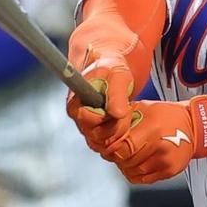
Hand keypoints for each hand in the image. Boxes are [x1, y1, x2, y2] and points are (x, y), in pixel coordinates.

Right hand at [64, 28, 140, 143]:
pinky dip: (121, 136)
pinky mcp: (99, 130)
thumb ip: (116, 93)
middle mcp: (79, 118)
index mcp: (76, 104)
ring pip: (103, 143)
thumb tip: (117, 114)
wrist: (111, 63)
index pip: (89, 124)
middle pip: (96, 137)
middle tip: (129, 112)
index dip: (107, 122)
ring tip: (130, 115)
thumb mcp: (117, 74)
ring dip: (120, 133)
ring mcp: (88, 125)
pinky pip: (109, 143)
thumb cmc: (112, 65)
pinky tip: (129, 122)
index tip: (121, 111)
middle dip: (116, 128)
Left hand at [93, 95, 206, 183]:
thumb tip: (100, 128)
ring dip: (124, 164)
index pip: (120, 147)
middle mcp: (159, 147)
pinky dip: (133, 172)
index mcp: (152, 129)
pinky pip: (141, 178)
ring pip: (130, 171)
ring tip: (128, 154)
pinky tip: (136, 162)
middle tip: (116, 148)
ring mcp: (165, 161)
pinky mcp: (169, 171)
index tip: (107, 143)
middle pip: (124, 160)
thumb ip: (123, 119)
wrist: (196, 127)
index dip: (109, 147)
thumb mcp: (145, 108)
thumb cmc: (168, 115)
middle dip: (115, 155)